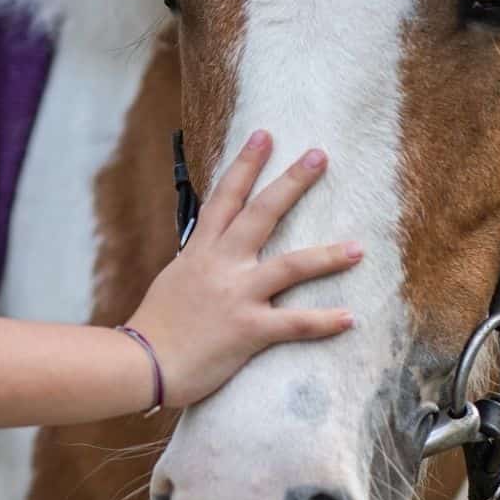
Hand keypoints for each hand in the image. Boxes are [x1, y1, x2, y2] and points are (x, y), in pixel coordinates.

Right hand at [125, 132, 358, 410]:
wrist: (141, 363)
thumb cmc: (156, 325)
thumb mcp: (175, 280)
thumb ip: (200, 263)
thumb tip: (213, 251)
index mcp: (200, 251)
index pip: (224, 197)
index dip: (245, 164)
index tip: (264, 136)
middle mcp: (220, 265)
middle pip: (261, 214)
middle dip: (291, 182)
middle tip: (319, 155)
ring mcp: (236, 295)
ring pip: (290, 266)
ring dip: (327, 256)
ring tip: (358, 248)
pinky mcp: (247, 330)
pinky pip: (294, 323)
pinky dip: (323, 321)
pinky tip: (349, 317)